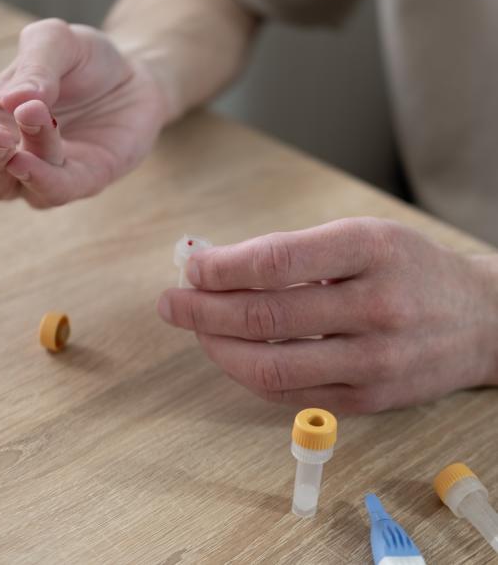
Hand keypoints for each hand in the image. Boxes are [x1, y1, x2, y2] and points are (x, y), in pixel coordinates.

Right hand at [0, 19, 166, 206]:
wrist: (135, 75)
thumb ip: (34, 66)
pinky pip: (56, 191)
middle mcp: (11, 157)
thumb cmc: (84, 61)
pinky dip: (41, 181)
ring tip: (22, 127)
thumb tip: (13, 100)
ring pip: (14, 188)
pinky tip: (30, 162)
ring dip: (10, 165)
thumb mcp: (55, 44)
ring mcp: (47, 173)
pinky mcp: (85, 180)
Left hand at [158, 218, 497, 412]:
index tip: (191, 268)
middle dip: (203, 310)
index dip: (221, 268)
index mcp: (370, 250)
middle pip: (264, 316)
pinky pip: (289, 394)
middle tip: (172, 302)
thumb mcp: (361, 238)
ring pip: (270, 366)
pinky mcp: (368, 401)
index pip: (276, 261)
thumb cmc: (409, 268)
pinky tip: (233, 354)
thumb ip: (291, 251)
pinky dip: (249, 374)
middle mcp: (375, 307)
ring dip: (218, 348)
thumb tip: (218, 265)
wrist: (480, 319)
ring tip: (196, 331)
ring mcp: (373, 362)